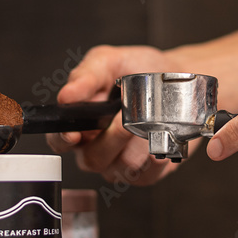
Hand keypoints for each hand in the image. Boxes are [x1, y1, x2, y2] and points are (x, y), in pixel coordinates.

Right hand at [47, 45, 182, 184]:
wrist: (177, 76)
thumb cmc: (140, 70)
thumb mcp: (109, 61)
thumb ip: (86, 75)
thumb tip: (66, 95)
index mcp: (82, 122)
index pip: (60, 140)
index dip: (62, 140)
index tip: (74, 133)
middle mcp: (98, 146)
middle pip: (92, 159)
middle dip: (111, 139)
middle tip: (125, 117)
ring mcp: (121, 162)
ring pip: (121, 168)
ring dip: (136, 145)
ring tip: (149, 123)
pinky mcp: (147, 172)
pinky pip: (145, 176)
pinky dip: (155, 160)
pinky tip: (161, 140)